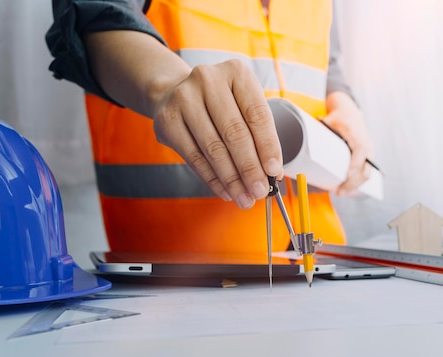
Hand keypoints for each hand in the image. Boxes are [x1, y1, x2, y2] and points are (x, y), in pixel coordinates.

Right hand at [152, 59, 283, 208]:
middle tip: (260, 191)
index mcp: (236, 72)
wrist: (174, 93)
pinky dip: (213, 179)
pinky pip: (194, 157)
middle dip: (250, 168)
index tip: (275, 171)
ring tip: (245, 198)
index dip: (268, 146)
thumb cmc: (221, 104)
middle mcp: (208, 80)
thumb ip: (259, 136)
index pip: (257, 115)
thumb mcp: (243, 107)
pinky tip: (226, 191)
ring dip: (232, 179)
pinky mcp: (167, 120)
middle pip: (234, 133)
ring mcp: (184, 98)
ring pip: (213, 148)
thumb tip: (273, 174)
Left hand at [322, 91, 372, 195]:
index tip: (345, 177)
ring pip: (367, 173)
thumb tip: (298, 141)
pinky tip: (350, 189)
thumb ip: (317, 130)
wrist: (350, 111)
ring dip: (356, 185)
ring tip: (342, 192)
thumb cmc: (338, 117)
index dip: (354, 166)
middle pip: (365, 168)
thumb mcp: (328, 120)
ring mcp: (369, 151)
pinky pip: (366, 172)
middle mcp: (366, 144)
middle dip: (353, 183)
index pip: (359, 152)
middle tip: (339, 192)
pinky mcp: (368, 156)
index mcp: (357, 134)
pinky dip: (359, 182)